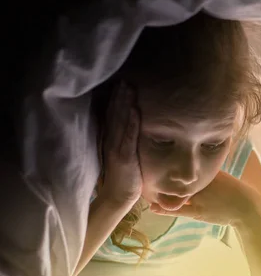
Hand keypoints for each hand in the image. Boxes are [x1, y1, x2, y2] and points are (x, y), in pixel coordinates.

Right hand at [97, 82, 142, 206]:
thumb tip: (135, 124)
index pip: (112, 115)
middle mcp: (111, 140)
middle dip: (118, 96)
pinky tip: (134, 110)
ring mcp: (116, 148)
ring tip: (128, 88)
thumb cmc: (125, 175)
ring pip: (119, 122)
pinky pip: (127, 137)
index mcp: (111, 139)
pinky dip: (130, 123)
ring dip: (123, 104)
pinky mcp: (124, 157)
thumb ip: (127, 139)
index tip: (121, 83)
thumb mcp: (125, 152)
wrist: (119, 196)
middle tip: (125, 78)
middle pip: (113, 114)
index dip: (115, 99)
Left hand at [150, 171, 260, 226]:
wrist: (248, 209)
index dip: (169, 164)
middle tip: (146, 172)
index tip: (154, 159)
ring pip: (175, 194)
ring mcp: (199, 197)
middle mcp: (201, 182)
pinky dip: (165, 209)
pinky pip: (178, 210)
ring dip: (161, 192)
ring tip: (147, 190)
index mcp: (206, 171)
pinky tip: (154, 207)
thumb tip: (195, 164)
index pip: (185, 167)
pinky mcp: (198, 211)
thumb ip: (207, 172)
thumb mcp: (221, 177)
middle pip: (177, 178)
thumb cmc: (235, 192)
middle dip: (162, 176)